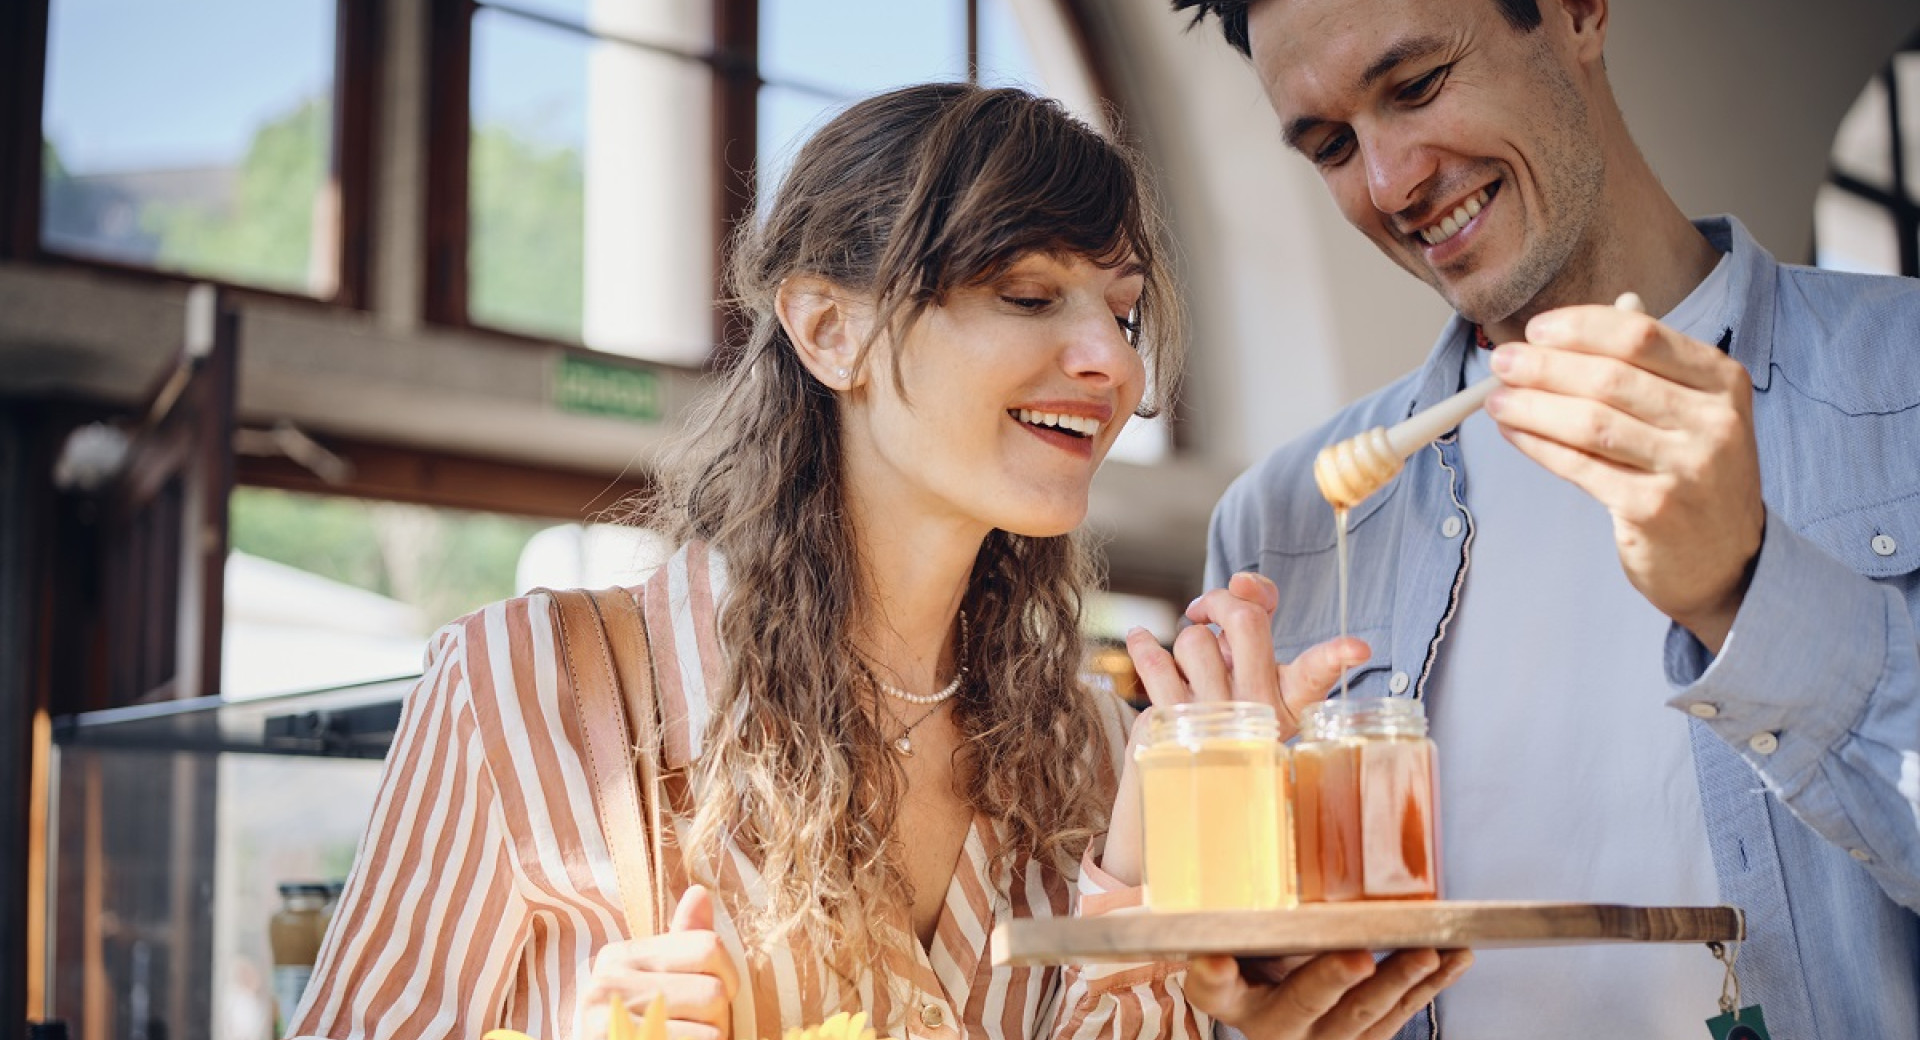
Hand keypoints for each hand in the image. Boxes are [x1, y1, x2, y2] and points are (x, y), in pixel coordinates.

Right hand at [578, 886, 739, 1039]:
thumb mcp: (662, 983)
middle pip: (713, 990)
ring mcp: (607, 1020)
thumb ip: (683, 943)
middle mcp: (607, 982)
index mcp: (621, 956)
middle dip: (717, 1019)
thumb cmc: (646, 1030)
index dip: (727, 978)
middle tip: (690, 1031)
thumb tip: (700, 892)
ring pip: (711, 1027)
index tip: (710, 1000)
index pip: (709, 946)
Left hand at [1101, 573, 1366, 885]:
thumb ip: (1256, 620)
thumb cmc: (1230, 712)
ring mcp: (1214, 717)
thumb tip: (1243, 581)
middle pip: (1245, 622)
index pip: (1317, 672)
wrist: (1193, 783)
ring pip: (1194, 641)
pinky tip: (1141, 637)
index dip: (1338, 654)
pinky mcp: (1173, 722)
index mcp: (1287, 699)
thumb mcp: (1256, 673)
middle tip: (1210, 609)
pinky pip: (1153, 664)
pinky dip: (1143, 643)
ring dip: (1187, 639)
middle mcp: (1255, 709)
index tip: (1359, 647)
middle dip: (1221, 599)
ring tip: (1192, 663)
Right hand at [1185, 949, 1471, 1039]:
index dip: (1213, 976)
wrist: (1286, 1020)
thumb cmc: (1261, 968)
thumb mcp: (1245, 947)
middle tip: (1357, 957)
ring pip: (1361, 1014)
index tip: (1214, 961)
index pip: (1212, 989)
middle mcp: (1274, 1025)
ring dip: (1397, 981)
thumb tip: (1244, 854)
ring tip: (1425, 954)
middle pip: (1301, 1000)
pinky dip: (1431, 986)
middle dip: (1332, 978)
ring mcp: (1323, 1039)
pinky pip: (1400, 1015)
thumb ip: (1248, 923)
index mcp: (1234, 999)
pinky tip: (1455, 959)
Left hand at [1485, 304, 1764, 651]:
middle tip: (1502, 363)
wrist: (1726, 560)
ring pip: (1590, 423)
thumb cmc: (1693, 474)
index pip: (1641, 336)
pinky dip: (1539, 446)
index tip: (1537, 330)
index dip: (1580, 327)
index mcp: (1722, 381)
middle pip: (1609, 378)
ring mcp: (1686, 467)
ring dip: (1533, 406)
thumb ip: (1642, 369)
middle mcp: (1713, 421)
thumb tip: (1559, 334)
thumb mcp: (1692, 412)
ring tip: (1496, 400)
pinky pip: (1580, 467)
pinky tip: (1514, 433)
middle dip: (1544, 366)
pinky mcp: (1653, 509)